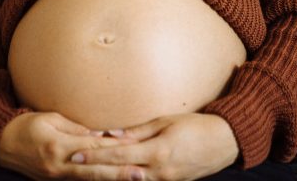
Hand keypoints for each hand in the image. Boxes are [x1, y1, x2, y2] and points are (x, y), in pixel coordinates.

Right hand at [0, 111, 143, 180]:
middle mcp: (58, 165)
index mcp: (58, 146)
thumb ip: (76, 128)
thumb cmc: (27, 125)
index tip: (134, 147)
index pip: (93, 147)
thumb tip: (100, 134)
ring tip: (132, 180)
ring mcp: (56, 177)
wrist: (2, 144)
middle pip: (95, 171)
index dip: (115, 148)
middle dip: (119, 173)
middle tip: (141, 174)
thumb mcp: (51, 118)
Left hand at [68, 113, 239, 180]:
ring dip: (108, 178)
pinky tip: (112, 177)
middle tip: (72, 166)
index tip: (75, 154)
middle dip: (94, 171)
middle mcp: (159, 171)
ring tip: (85, 174)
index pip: (118, 154)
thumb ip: (137, 131)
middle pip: (119, 172)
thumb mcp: (166, 122)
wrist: (224, 143)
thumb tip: (111, 134)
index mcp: (157, 151)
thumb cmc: (196, 126)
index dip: (95, 155)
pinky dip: (126, 180)